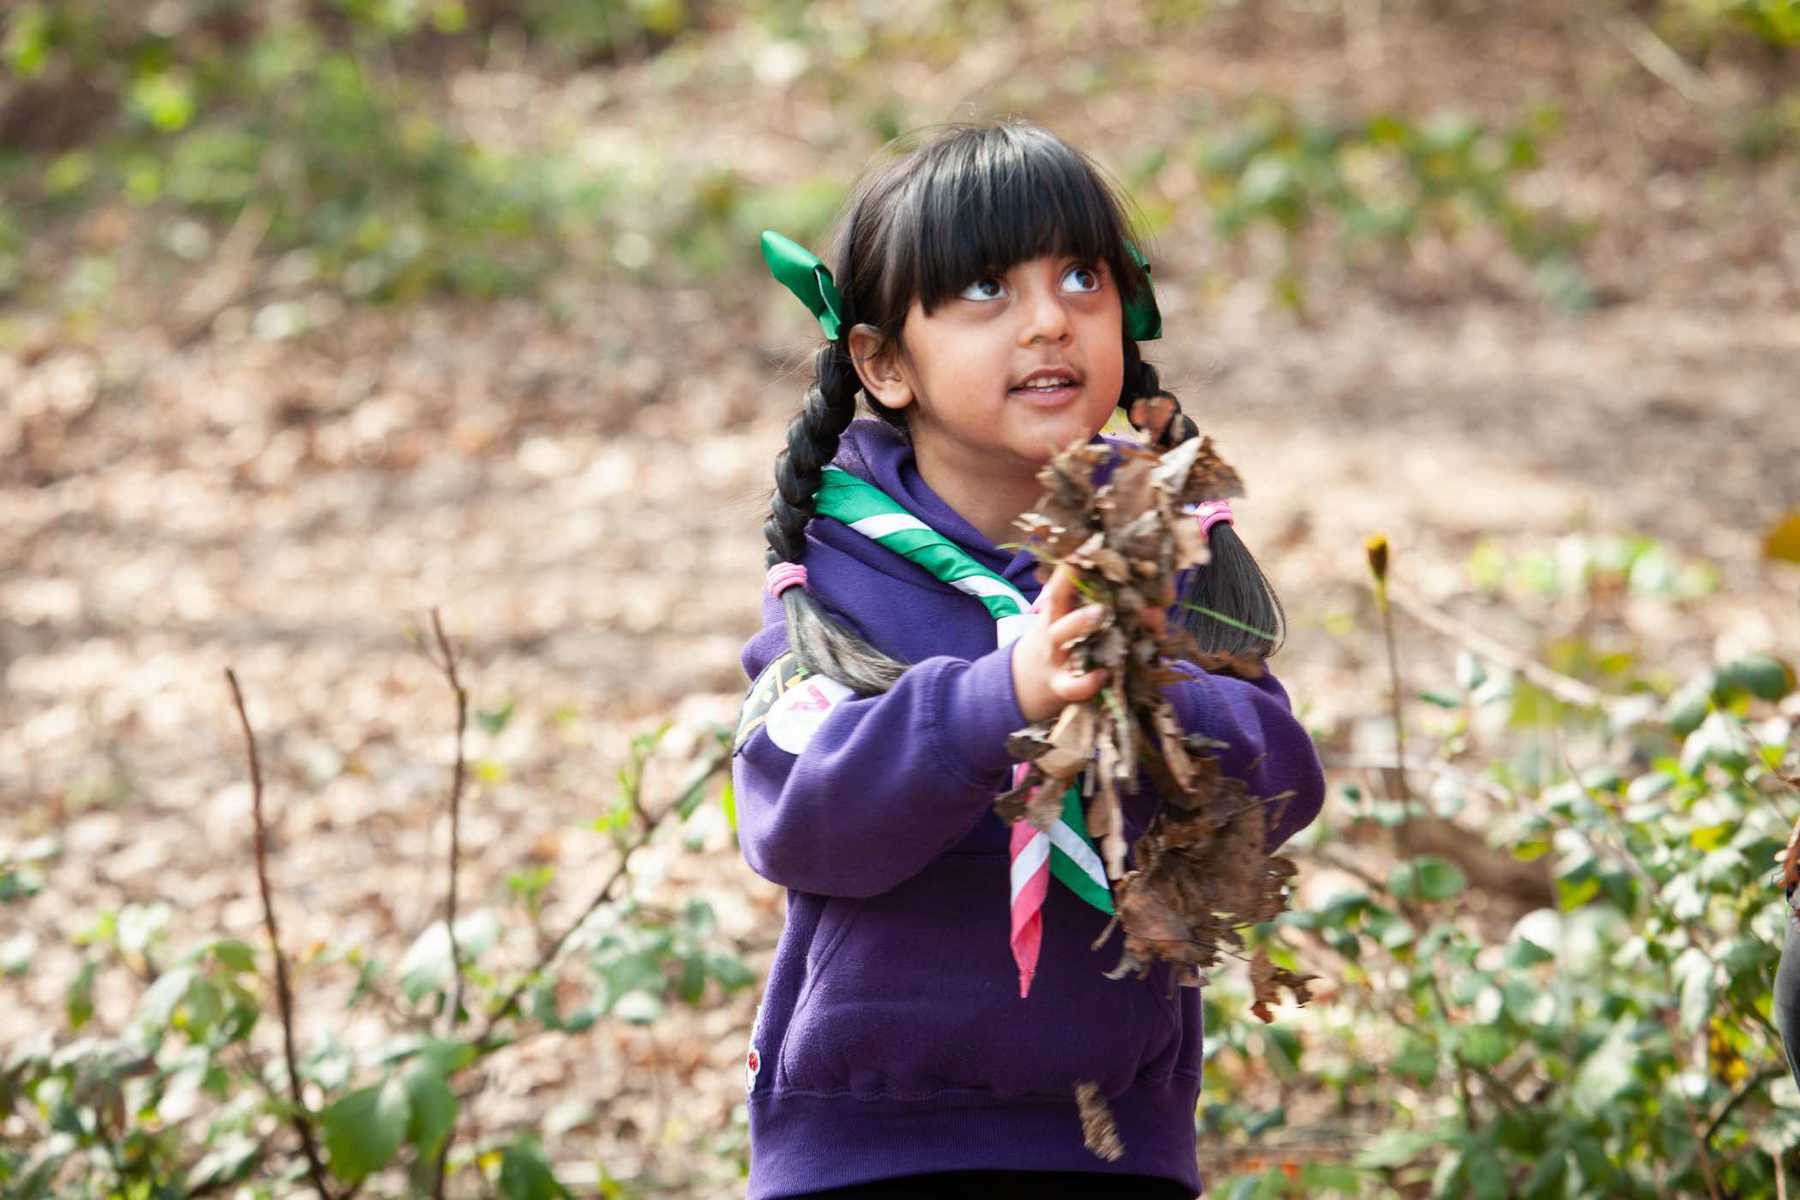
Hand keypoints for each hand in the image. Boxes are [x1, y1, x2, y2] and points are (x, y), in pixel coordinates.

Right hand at [1010, 564, 1108, 723]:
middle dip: (1071, 585)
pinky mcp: (1060, 686)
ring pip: (1064, 637)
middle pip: (1057, 604)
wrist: (1016, 689)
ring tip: (1101, 614)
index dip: (1070, 567)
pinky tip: (1104, 674)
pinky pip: (1073, 685)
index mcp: (1051, 614)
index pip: (1058, 584)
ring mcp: (1054, 657)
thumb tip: (1096, 569)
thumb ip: (1072, 601)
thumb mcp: (1051, 622)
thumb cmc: (1047, 648)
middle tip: (1092, 566)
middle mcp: (1051, 631)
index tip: (1085, 545)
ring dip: (1080, 624)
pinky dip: (1087, 682)